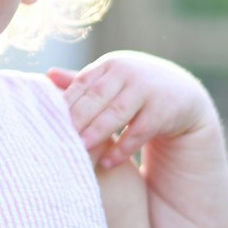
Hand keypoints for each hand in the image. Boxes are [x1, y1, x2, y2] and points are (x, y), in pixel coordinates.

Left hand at [48, 51, 215, 169]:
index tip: (46, 124)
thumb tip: (48, 74)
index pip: (81, 84)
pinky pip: (138, 132)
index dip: (64, 104)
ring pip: (116, 113)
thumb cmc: (133, 89)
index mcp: (109, 65)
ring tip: (78, 151)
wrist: (181, 93)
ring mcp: (146, 90)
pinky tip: (106, 162)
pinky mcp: (162, 110)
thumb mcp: (111, 81)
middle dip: (76, 120)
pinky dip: (122, 148)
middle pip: (95, 98)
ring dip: (96, 133)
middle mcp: (127, 72)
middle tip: (57, 141)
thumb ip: (81, 81)